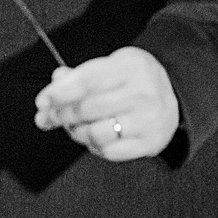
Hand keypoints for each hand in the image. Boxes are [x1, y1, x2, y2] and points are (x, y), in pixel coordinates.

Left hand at [33, 46, 179, 160]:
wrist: (174, 95)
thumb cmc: (135, 80)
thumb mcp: (112, 66)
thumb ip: (81, 75)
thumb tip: (55, 84)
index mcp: (131, 66)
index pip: (87, 81)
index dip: (59, 93)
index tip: (43, 102)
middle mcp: (142, 92)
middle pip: (87, 109)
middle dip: (60, 115)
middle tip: (47, 118)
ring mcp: (148, 119)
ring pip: (95, 133)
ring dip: (76, 132)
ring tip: (74, 127)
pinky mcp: (149, 142)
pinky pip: (108, 151)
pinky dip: (93, 146)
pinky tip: (94, 137)